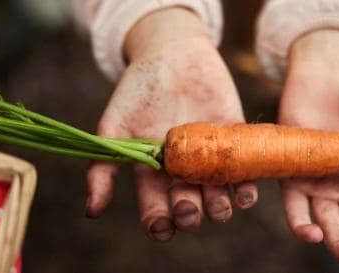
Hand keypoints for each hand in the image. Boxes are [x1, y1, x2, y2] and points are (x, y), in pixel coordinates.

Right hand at [86, 8, 257, 241]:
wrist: (173, 54)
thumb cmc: (138, 90)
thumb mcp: (115, 128)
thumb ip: (103, 168)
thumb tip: (90, 212)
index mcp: (154, 174)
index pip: (157, 212)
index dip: (160, 226)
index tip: (163, 227)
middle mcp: (183, 172)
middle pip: (189, 210)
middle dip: (189, 216)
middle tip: (188, 208)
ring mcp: (210, 159)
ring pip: (219, 200)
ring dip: (220, 210)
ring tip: (218, 206)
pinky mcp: (234, 143)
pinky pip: (245, 175)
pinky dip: (247, 190)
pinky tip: (245, 193)